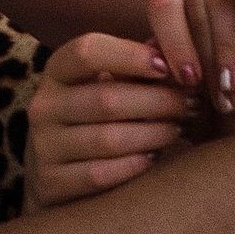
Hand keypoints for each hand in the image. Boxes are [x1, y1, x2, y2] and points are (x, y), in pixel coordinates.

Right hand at [25, 32, 198, 210]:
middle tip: (191, 104)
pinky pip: (100, 174)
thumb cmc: (95, 118)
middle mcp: (43, 106)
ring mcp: (43, 147)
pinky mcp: (50, 183)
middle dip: (158, 101)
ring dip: (153, 134)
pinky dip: (133, 165)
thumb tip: (173, 50)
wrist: (55, 174)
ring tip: (178, 129)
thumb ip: (136, 66)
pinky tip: (154, 158)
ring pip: (107, 139)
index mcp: (57, 71)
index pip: (87, 51)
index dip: (131, 56)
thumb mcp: (106, 83)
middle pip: (106, 98)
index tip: (168, 66)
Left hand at [145, 0, 234, 113]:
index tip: (187, 82)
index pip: (162, 4)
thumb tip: (160, 81)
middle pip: (191, 4)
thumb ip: (180, 35)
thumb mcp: (199, 10)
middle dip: (204, 58)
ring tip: (233, 84)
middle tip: (219, 100)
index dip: (173, 44)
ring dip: (225, 44)